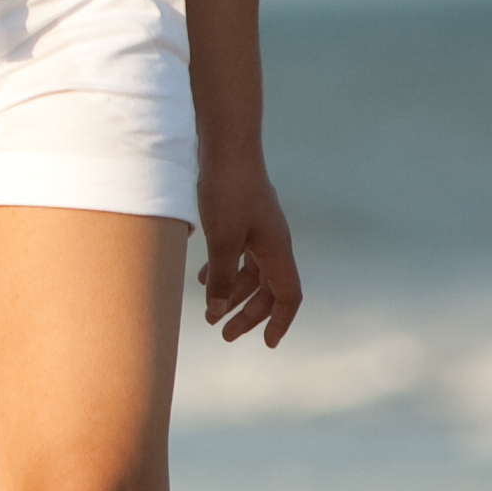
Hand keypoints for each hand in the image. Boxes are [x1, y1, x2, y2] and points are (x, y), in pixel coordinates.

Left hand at [194, 156, 305, 346]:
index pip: (289, 296)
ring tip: (209, 312)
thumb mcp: (222, 240)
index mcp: (277, 251)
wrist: (227, 147)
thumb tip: (217, 312)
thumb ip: (221, 278)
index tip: (269, 344)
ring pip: (252, 273)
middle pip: (268, 290)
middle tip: (224, 334)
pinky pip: (239, 255)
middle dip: (249, 314)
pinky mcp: (244, 220)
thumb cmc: (228, 191)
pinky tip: (202, 278)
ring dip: (233, 294)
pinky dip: (224, 271)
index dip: (280, 321)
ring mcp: (260, 231)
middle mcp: (274, 243)